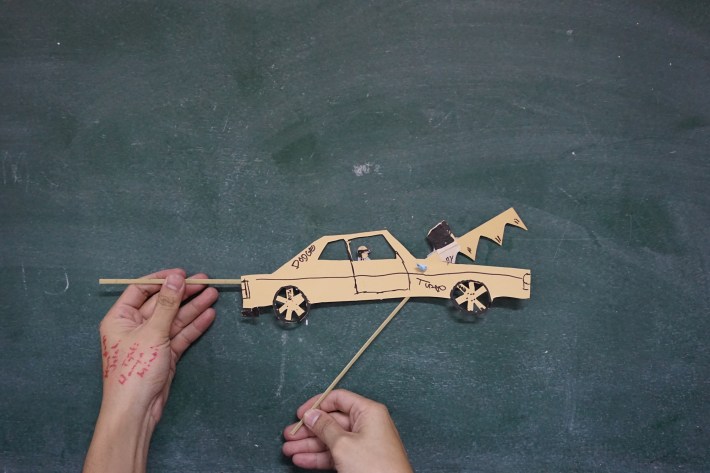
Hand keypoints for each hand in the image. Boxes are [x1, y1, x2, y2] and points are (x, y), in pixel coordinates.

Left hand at [84, 269, 217, 472]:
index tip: (182, 274)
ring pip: (174, 319)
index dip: (161, 280)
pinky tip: (209, 315)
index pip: (140, 290)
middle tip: (206, 281)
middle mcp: (134, 327)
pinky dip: (194, 326)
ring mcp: (151, 341)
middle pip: (162, 303)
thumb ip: (167, 303)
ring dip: (193, 307)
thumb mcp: (152, 332)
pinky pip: (180, 335)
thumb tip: (176, 278)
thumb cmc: (135, 369)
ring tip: (213, 294)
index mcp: (120, 318)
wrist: (136, 410)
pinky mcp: (165, 354)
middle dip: (184, 293)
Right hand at [283, 389, 412, 472]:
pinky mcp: (359, 461)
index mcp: (368, 412)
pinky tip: (302, 460)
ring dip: (309, 445)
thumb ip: (324, 427)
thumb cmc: (375, 467)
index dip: (318, 405)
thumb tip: (312, 414)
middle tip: (288, 435)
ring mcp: (363, 444)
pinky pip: (335, 454)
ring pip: (331, 439)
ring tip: (288, 450)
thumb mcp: (343, 444)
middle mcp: (367, 425)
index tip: (299, 414)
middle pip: (332, 421)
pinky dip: (319, 457)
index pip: (339, 399)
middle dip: (309, 429)